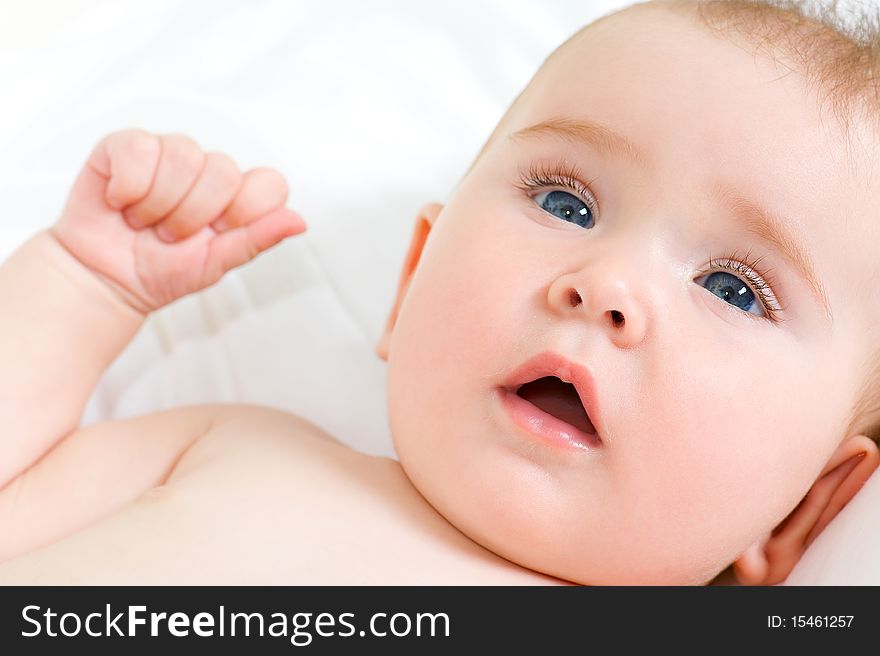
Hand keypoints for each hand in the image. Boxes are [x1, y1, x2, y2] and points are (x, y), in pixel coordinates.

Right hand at [51, 129, 305, 313]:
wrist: (105, 279)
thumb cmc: (162, 272)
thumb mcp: (215, 264)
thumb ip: (256, 239)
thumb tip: (300, 222)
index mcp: (237, 197)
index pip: (269, 182)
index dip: (245, 210)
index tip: (218, 233)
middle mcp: (208, 170)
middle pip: (224, 170)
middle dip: (192, 216)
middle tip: (170, 235)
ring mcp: (168, 154)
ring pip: (183, 155)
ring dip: (158, 204)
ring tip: (144, 222)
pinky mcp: (127, 146)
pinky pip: (139, 148)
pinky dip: (128, 187)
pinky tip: (121, 202)